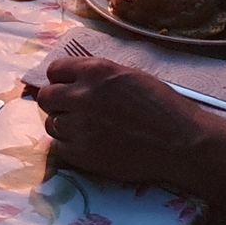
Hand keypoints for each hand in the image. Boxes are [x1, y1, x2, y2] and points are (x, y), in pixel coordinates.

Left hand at [36, 57, 225, 188]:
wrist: (180, 141)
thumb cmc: (163, 106)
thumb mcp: (130, 76)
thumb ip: (100, 76)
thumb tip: (77, 79)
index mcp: (96, 71)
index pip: (55, 70)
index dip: (60, 80)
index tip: (67, 88)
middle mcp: (82, 95)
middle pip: (46, 97)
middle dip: (56, 103)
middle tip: (72, 110)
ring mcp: (80, 126)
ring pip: (51, 124)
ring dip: (64, 126)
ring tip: (85, 130)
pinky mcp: (83, 154)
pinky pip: (59, 148)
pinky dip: (70, 147)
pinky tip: (89, 145)